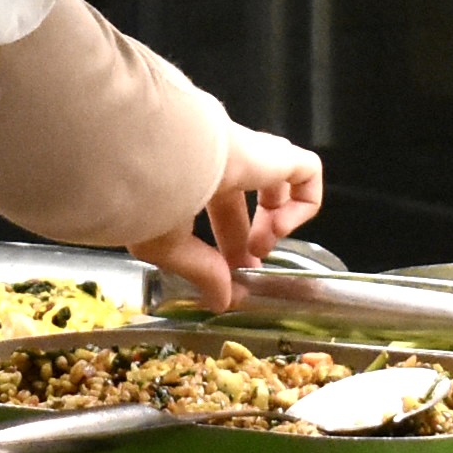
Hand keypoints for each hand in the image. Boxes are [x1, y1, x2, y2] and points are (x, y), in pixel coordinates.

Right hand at [135, 123, 323, 308]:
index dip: (227, 240)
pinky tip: (279, 227)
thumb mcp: (165, 245)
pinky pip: (306, 170)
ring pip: (276, 176)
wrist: (153, 152)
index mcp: (186, 173)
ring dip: (278, 216)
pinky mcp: (273, 151)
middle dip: (251, 235)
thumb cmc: (146, 197)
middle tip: (250, 265)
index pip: (213, 204)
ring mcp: (247, 150)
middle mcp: (217, 156)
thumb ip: (200, 272)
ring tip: (265, 242)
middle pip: (242, 195)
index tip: (228, 275)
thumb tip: (221, 302)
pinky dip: (303, 202)